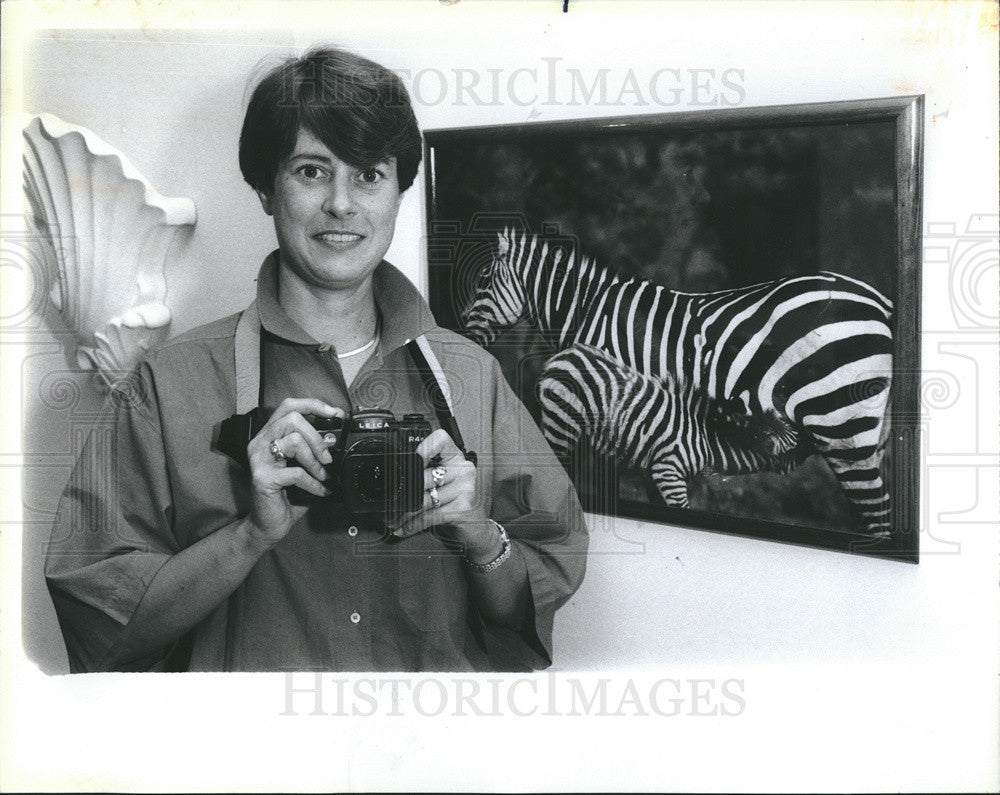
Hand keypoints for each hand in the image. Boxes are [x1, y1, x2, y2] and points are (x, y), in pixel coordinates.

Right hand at [244, 398, 344, 550]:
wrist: (268, 524)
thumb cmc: (287, 494)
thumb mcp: (300, 465)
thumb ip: (310, 449)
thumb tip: (333, 438)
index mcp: (269, 435)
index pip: (288, 406)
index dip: (313, 405)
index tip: (335, 413)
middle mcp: (259, 443)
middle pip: (292, 419)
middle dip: (317, 438)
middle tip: (327, 457)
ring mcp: (258, 459)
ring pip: (293, 441)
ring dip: (315, 460)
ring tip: (323, 475)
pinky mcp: (262, 478)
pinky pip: (296, 473)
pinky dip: (314, 483)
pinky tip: (321, 491)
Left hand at [390, 429, 501, 563]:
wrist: (477, 529)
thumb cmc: (456, 503)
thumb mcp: (443, 485)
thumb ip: (425, 475)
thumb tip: (393, 482)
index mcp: (456, 458)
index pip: (440, 440)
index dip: (424, 447)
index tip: (411, 459)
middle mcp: (464, 470)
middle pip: (424, 476)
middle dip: (403, 495)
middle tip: (391, 503)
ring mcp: (465, 488)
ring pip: (424, 499)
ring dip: (404, 513)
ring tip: (394, 519)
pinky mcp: (463, 508)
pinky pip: (429, 516)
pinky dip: (413, 525)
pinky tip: (404, 528)